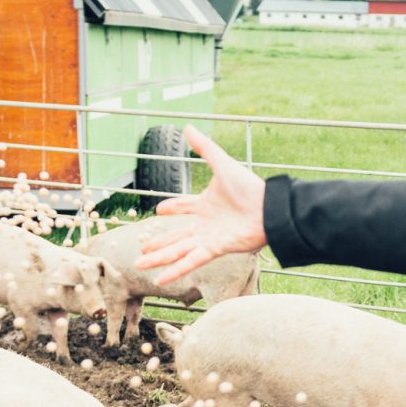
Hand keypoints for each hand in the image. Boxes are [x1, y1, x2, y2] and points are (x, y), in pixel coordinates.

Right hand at [139, 127, 267, 283]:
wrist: (267, 208)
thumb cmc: (249, 187)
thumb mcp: (222, 164)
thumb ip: (204, 148)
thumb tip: (188, 127)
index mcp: (206, 203)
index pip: (184, 207)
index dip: (172, 208)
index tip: (159, 211)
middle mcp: (204, 223)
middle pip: (175, 235)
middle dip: (157, 241)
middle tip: (141, 246)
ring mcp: (207, 238)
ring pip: (176, 250)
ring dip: (158, 257)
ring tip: (138, 263)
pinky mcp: (213, 249)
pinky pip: (189, 262)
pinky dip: (174, 271)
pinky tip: (160, 279)